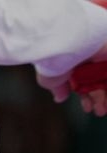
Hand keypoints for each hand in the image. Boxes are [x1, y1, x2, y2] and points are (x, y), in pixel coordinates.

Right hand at [35, 0, 106, 115]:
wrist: (62, 40)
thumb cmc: (53, 59)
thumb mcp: (51, 79)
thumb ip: (57, 88)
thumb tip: (60, 98)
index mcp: (73, 66)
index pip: (84, 84)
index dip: (87, 97)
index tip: (88, 108)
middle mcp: (88, 60)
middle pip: (99, 82)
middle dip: (99, 99)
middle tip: (99, 112)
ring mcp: (101, 55)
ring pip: (106, 77)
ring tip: (104, 108)